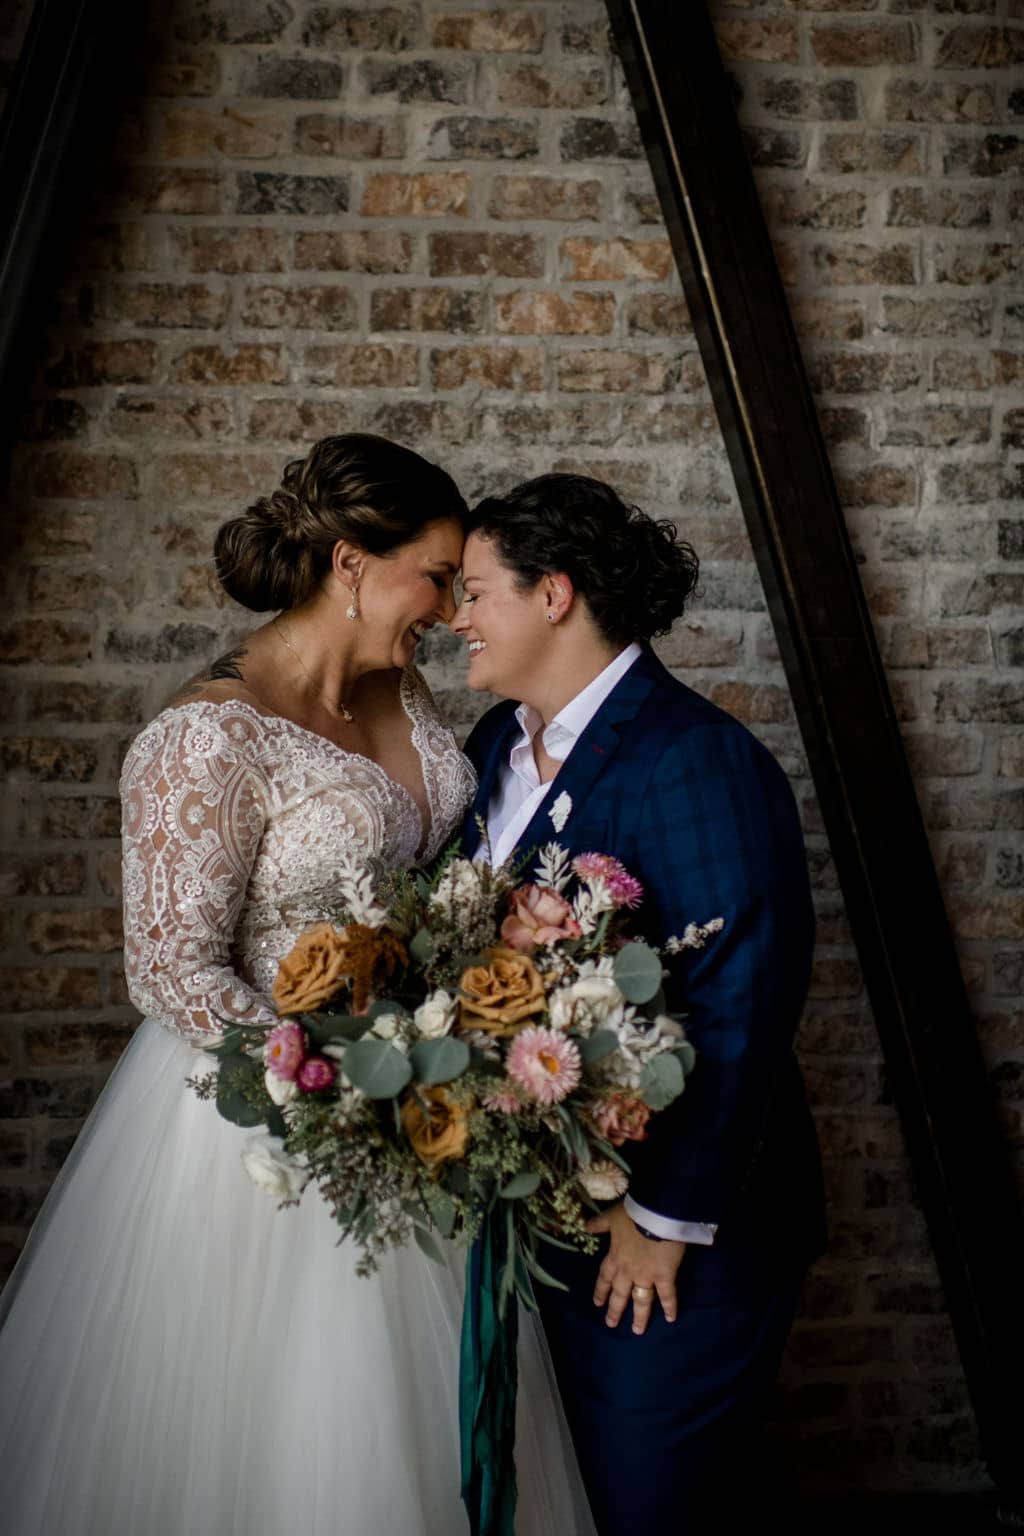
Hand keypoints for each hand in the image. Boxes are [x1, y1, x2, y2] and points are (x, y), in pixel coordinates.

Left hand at [586, 1203, 684, 1335]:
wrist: (656, 1215)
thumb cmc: (633, 1214)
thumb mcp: (612, 1217)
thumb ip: (599, 1224)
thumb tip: (584, 1227)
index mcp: (614, 1257)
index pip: (604, 1278)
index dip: (601, 1291)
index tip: (597, 1304)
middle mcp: (628, 1271)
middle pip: (620, 1294)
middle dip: (615, 1310)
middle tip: (611, 1324)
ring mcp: (646, 1276)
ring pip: (641, 1301)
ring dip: (639, 1317)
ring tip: (637, 1330)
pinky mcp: (665, 1276)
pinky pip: (667, 1295)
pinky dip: (669, 1307)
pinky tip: (670, 1319)